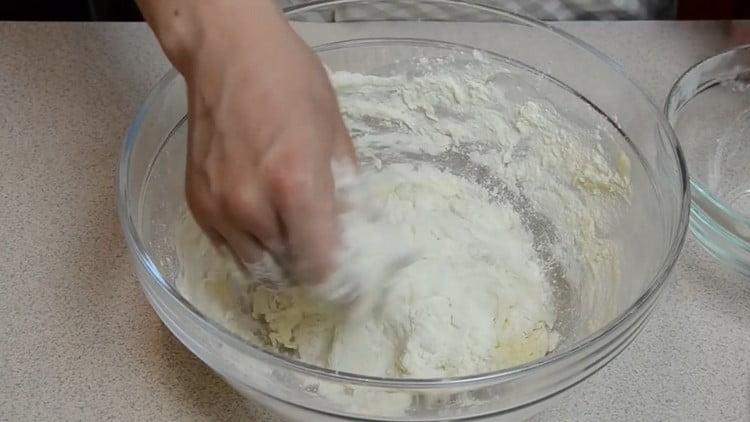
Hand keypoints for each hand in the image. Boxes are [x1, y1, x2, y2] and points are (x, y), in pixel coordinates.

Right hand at [138, 0, 354, 283]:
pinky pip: (227, 246)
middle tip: (315, 236)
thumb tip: (354, 229)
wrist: (226, 53)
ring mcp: (219, 209)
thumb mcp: (334, 132)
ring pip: (256, 262)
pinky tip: (257, 212)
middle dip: (307, 258)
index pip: (320, 264)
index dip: (335, 271)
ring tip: (285, 221)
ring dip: (275, 252)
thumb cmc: (289, 81)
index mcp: (296, 186)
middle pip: (289, 268)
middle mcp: (253, 207)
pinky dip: (246, 240)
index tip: (341, 266)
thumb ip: (345, 189)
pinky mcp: (196, 205)